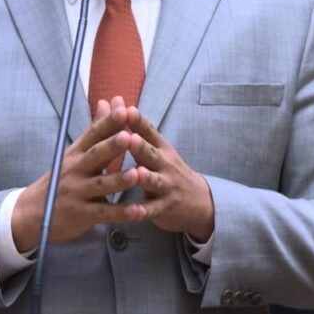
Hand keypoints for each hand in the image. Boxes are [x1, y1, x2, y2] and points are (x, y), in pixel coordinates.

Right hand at [11, 101, 142, 251]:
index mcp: (76, 153)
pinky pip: (103, 213)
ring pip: (101, 185)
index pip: (93, 134)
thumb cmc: (61, 179)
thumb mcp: (74, 153)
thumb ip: (95, 130)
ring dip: (119, 180)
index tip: (124, 110)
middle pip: (95, 156)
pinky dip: (121, 213)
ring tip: (137, 174)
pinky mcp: (81, 214)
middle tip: (129, 136)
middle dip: (112, 146)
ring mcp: (78, 192)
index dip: (108, 123)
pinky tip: (138, 211)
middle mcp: (76, 170)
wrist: (31, 212)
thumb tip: (106, 101)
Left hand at [126, 107, 214, 240]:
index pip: (150, 132)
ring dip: (146, 177)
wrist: (199, 201)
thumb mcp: (156, 148)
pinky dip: (143, 211)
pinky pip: (153, 210)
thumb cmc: (169, 170)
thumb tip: (114, 100)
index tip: (128, 110)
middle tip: (130, 138)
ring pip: (155, 181)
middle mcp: (165, 165)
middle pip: (152, 154)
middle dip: (141, 147)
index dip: (139, 122)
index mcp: (161, 148)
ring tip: (137, 173)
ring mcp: (167, 186)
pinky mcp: (165, 208)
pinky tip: (133, 213)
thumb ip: (134, 128)